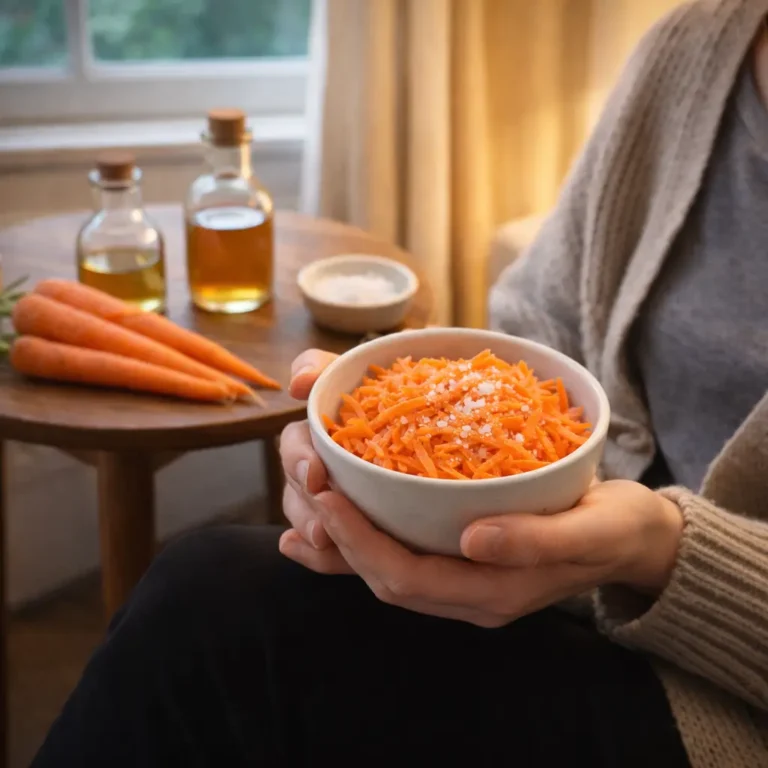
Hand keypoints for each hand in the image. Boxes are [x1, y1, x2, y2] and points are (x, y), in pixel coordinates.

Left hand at [279, 349, 684, 624]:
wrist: (633, 540)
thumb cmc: (615, 530)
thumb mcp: (592, 530)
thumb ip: (537, 539)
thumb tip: (473, 539)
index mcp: (493, 593)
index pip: (406, 577)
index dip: (360, 540)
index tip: (327, 493)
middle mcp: (467, 594)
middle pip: (382, 575)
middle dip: (337, 533)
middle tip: (307, 479)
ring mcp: (461, 579)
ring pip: (383, 567)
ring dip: (338, 539)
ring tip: (300, 503)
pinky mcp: (460, 558)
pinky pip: (399, 553)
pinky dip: (360, 537)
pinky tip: (332, 512)